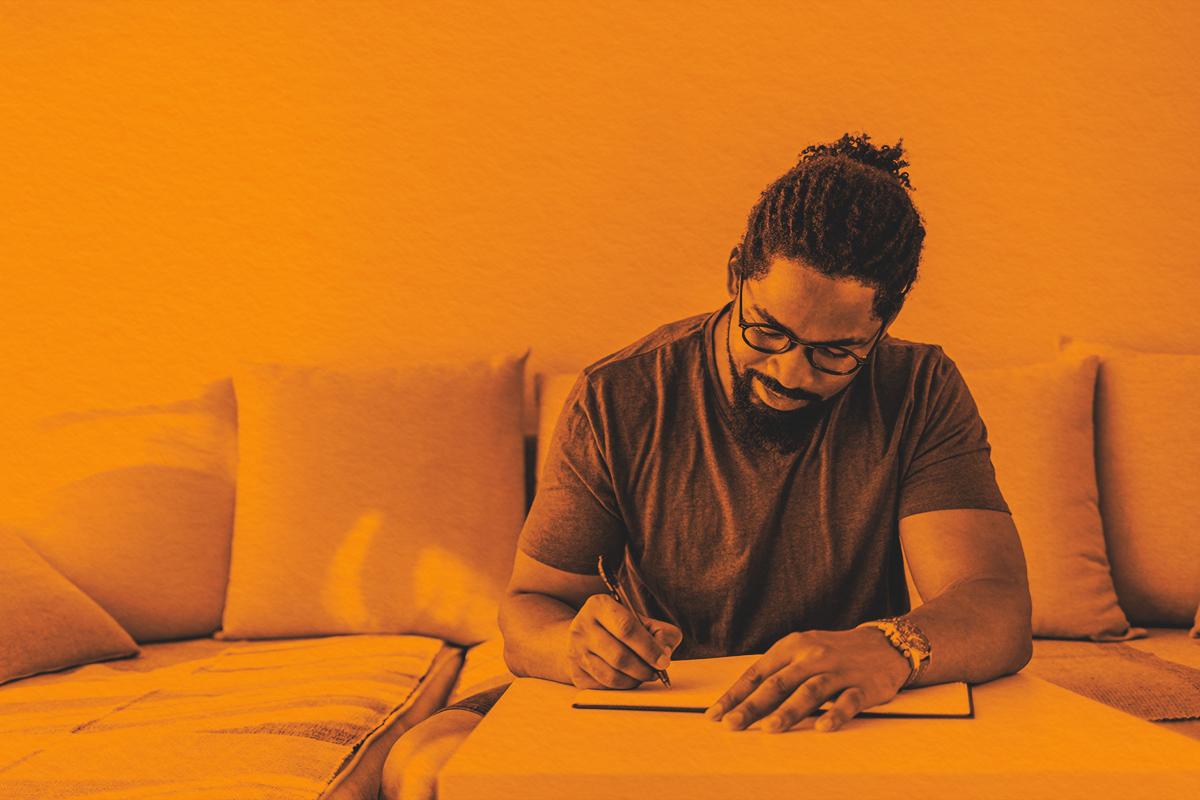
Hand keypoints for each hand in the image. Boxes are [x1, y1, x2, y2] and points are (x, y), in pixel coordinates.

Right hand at [565, 593, 682, 689]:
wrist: (585, 637)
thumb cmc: (618, 628)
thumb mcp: (640, 620)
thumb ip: (660, 631)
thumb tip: (664, 652)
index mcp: (599, 605)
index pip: (626, 627)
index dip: (649, 647)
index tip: (663, 660)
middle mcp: (581, 626)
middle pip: (619, 656)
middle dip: (644, 668)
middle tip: (656, 671)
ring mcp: (575, 651)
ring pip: (611, 676)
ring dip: (635, 680)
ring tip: (644, 674)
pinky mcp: (576, 672)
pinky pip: (604, 687)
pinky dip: (622, 686)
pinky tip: (629, 678)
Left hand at [705, 628, 911, 732]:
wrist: (882, 645)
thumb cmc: (832, 652)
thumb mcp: (801, 652)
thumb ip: (776, 672)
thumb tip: (742, 699)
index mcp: (791, 647)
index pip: (757, 673)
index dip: (736, 694)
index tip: (716, 714)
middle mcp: (812, 656)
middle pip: (778, 683)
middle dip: (753, 706)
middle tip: (733, 724)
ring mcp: (838, 670)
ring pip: (810, 691)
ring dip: (789, 711)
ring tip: (770, 728)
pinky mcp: (863, 686)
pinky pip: (848, 701)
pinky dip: (835, 714)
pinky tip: (823, 727)